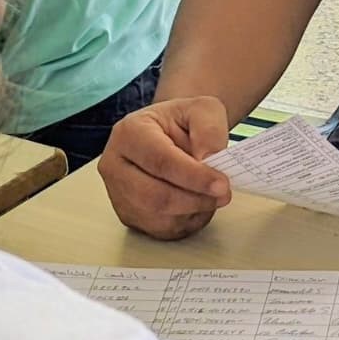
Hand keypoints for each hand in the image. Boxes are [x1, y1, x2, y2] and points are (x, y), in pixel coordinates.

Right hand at [99, 95, 232, 239]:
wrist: (169, 134)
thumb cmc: (181, 122)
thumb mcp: (203, 110)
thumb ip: (209, 130)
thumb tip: (208, 159)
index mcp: (129, 132)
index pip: (160, 160)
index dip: (193, 176)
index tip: (221, 184)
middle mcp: (115, 164)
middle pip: (154, 196)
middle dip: (195, 199)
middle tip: (223, 194)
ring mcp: (118, 193)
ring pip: (158, 217)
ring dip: (193, 212)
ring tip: (212, 196)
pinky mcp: (128, 214)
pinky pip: (160, 229)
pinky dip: (186, 222)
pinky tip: (198, 205)